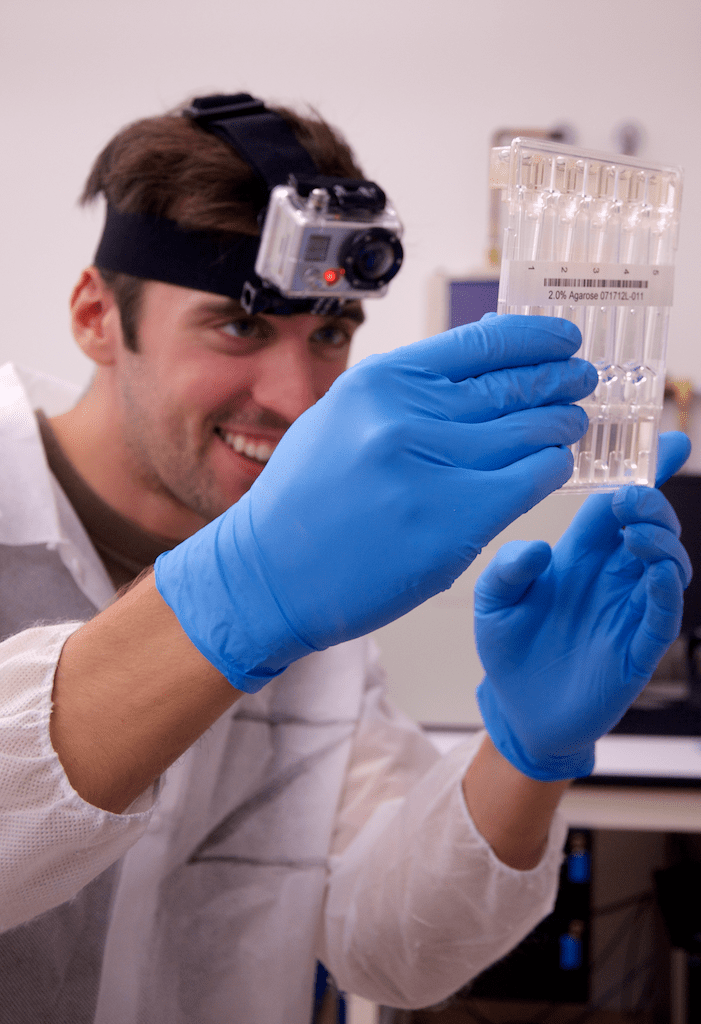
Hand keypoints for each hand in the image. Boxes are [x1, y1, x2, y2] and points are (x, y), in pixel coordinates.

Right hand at [155, 314, 595, 690]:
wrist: (270, 572)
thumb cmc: (306, 500)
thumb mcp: (343, 419)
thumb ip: (406, 393)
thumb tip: (478, 370)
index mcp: (381, 382)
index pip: (481, 343)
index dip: (535, 339)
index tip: (562, 340)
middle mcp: (408, 416)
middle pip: (513, 385)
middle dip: (560, 380)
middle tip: (583, 380)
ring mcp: (432, 468)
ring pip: (531, 431)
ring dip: (562, 425)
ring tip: (573, 424)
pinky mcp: (454, 521)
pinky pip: (529, 481)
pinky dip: (551, 469)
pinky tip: (556, 466)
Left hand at [474, 431, 692, 780]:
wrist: (517, 708)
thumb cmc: (508, 648)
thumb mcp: (492, 603)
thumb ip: (506, 571)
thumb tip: (538, 548)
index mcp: (578, 557)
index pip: (613, 506)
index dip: (637, 475)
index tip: (663, 442)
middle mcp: (609, 577)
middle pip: (648, 527)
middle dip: (650, 505)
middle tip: (633, 499)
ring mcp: (627, 610)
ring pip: (667, 565)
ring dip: (662, 542)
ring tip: (637, 535)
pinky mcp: (637, 647)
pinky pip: (663, 614)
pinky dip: (667, 592)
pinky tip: (656, 576)